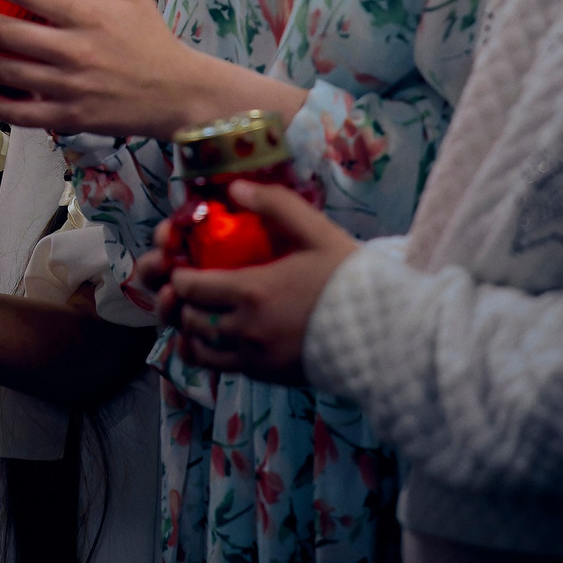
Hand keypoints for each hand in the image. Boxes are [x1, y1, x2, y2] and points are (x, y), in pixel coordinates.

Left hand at [158, 181, 359, 383]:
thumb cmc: (349, 279)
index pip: (190, 286)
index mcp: (253, 290)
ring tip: (197, 313)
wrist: (383, 331)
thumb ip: (276, 205)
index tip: (183, 266)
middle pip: (189, 318)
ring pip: (198, 348)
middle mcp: (246, 328)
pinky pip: (220, 368)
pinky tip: (213, 340)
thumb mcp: (316, 232)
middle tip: (187, 287)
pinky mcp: (266, 375)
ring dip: (190, 330)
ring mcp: (254, 357)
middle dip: (181, 301)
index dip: (179, 275)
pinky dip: (206, 355)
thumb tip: (235, 187)